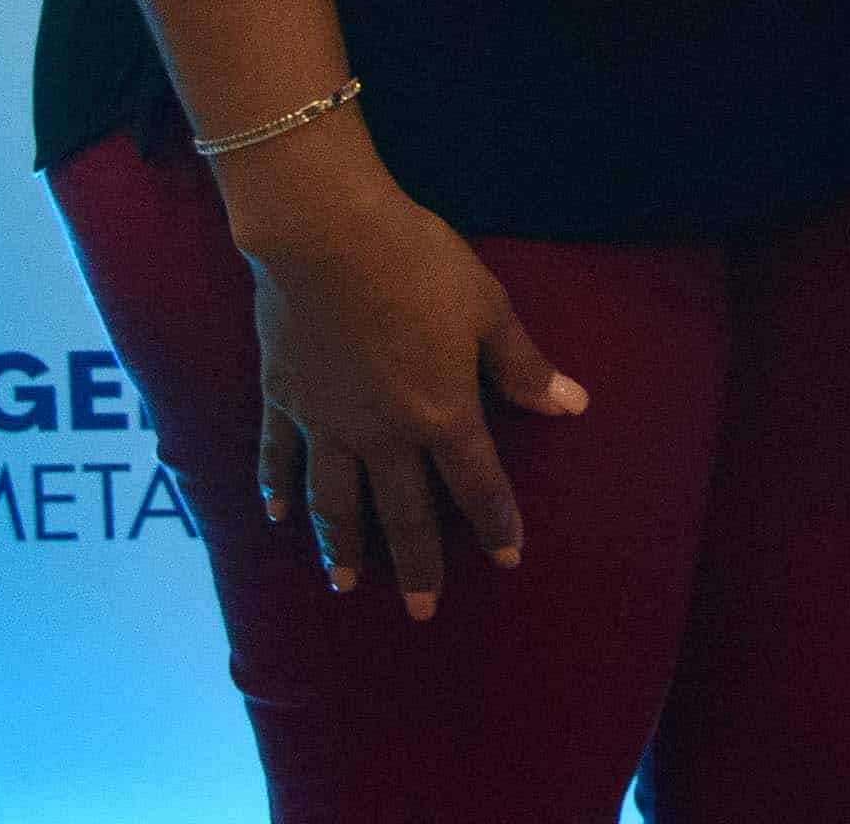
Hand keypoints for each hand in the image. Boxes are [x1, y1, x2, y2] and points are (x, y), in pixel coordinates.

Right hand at [229, 123, 585, 619]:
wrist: (326, 237)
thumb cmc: (419, 264)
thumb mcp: (489, 309)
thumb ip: (522, 366)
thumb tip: (571, 406)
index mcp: (441, 413)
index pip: (476, 484)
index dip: (494, 523)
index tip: (508, 560)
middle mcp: (381, 435)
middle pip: (402, 513)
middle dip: (417, 564)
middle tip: (422, 612)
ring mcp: (325, 423)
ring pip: (334, 503)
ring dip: (342, 548)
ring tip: (345, 587)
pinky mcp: (282, 401)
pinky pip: (278, 459)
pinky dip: (278, 491)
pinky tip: (278, 517)